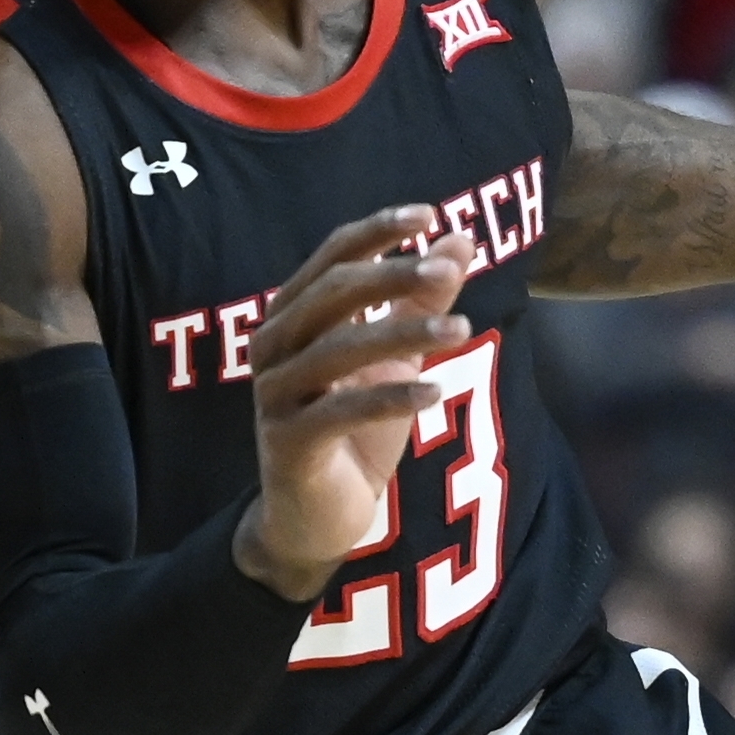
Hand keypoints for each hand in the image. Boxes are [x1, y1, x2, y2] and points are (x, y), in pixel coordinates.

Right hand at [236, 210, 475, 599]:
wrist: (316, 518)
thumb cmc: (353, 431)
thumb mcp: (395, 360)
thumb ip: (419, 302)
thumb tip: (458, 240)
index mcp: (292, 316)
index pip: (332, 257)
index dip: (377, 233)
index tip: (430, 216)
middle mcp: (273, 347)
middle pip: (331, 294)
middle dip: (391, 276)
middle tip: (446, 271)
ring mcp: (274, 395)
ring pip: (337, 349)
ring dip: (402, 334)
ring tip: (462, 330)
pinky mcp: (287, 442)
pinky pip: (339, 410)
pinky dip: (388, 398)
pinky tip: (434, 391)